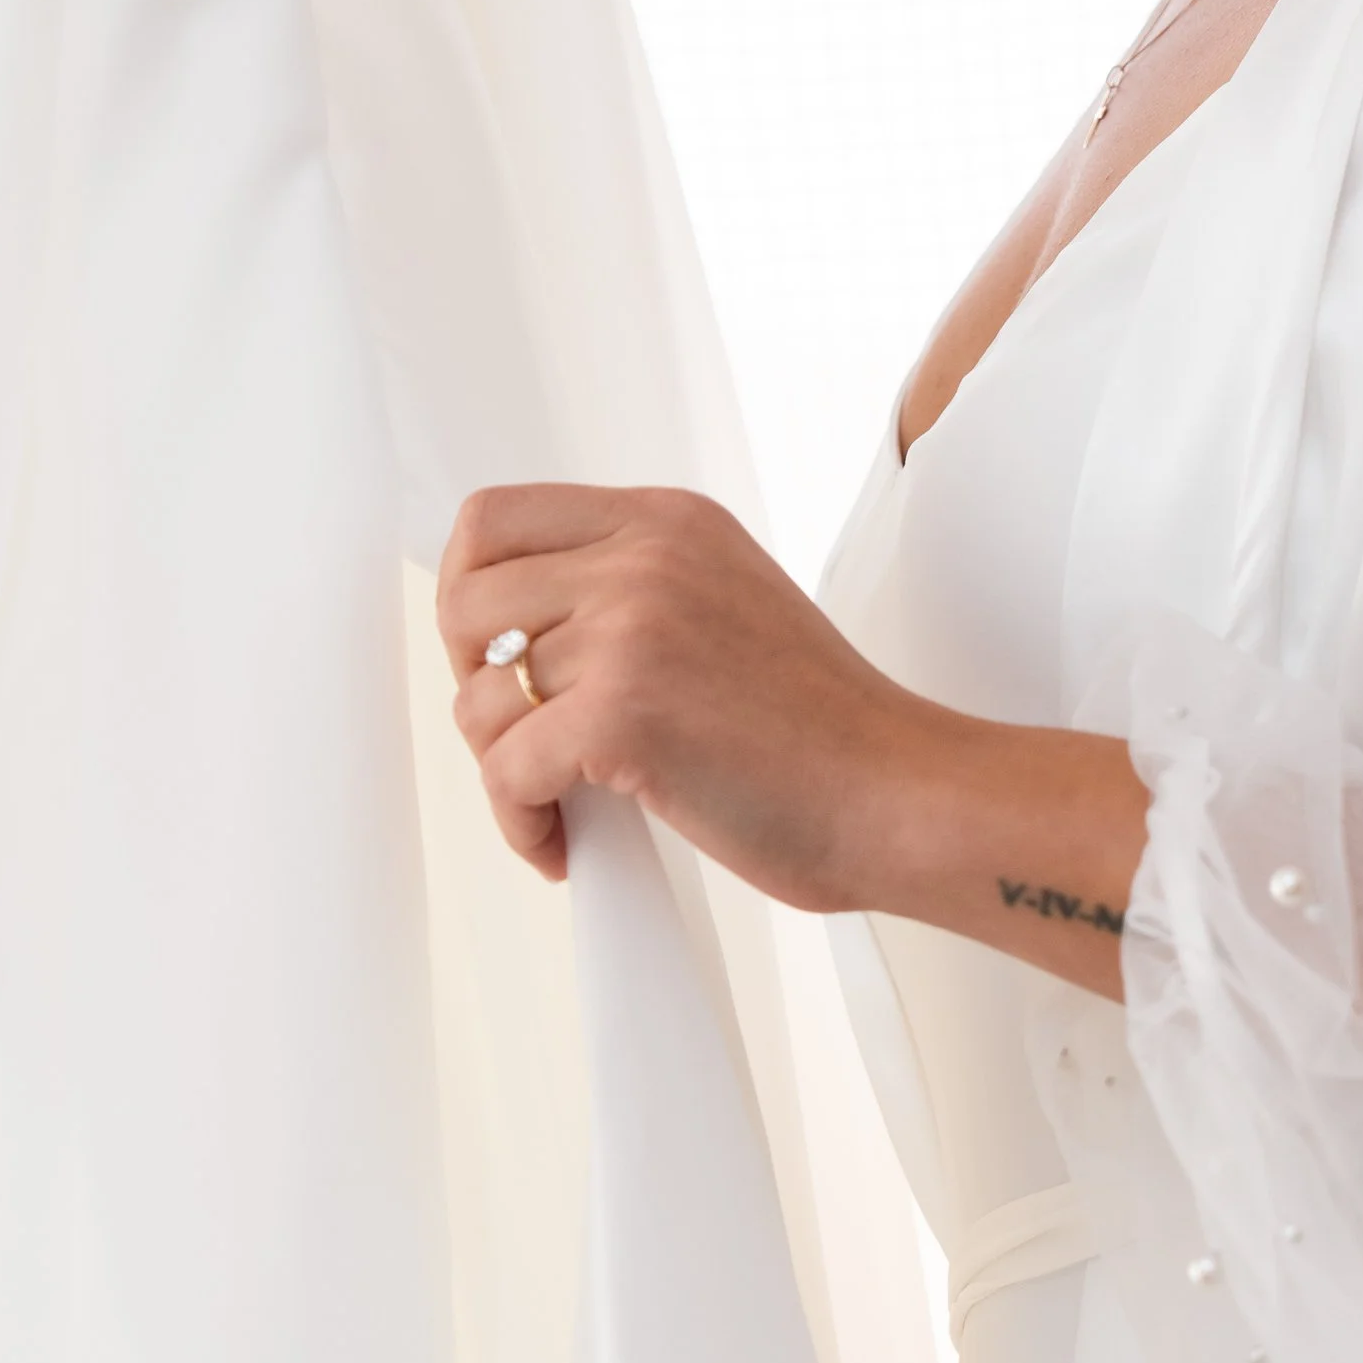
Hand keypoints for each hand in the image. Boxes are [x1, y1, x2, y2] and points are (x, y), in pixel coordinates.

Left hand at [440, 482, 933, 904]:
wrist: (897, 793)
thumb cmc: (821, 728)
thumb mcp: (725, 600)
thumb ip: (633, 587)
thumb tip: (515, 636)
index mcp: (667, 519)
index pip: (494, 518)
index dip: (472, 597)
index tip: (501, 661)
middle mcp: (644, 556)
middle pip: (464, 602)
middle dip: (475, 684)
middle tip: (524, 736)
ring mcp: (631, 628)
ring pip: (478, 698)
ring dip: (503, 769)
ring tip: (559, 804)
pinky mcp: (622, 712)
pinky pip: (505, 772)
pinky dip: (520, 824)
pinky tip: (565, 845)